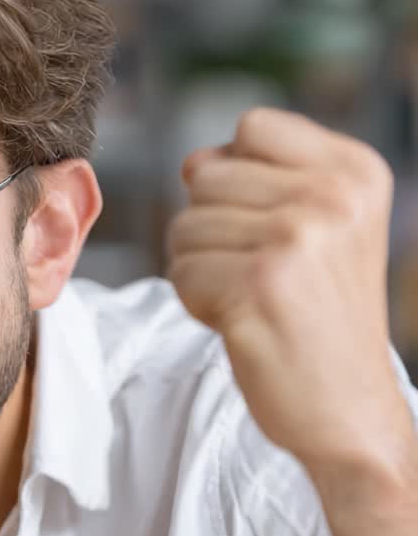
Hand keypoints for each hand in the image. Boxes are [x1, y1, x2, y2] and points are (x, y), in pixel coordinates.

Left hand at [167, 108, 413, 474]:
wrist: (349, 410)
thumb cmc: (318, 314)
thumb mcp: (321, 225)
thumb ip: (262, 176)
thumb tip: (194, 161)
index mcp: (355, 171)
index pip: (252, 125)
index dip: (238, 174)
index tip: (274, 224)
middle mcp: (333, 196)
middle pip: (206, 174)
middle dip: (212, 227)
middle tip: (263, 273)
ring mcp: (297, 238)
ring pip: (184, 226)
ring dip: (201, 267)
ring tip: (255, 298)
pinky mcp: (258, 285)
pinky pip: (180, 271)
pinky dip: (197, 302)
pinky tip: (244, 322)